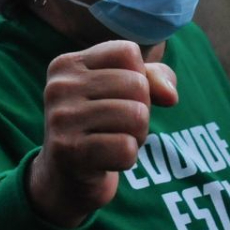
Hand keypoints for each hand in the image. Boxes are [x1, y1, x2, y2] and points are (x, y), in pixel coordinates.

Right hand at [27, 40, 178, 227]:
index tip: (118, 97)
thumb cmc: (99, 126)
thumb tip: (170, 96)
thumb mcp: (124, 93)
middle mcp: (59, 87)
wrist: (65, 178)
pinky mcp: (69, 151)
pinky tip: (107, 160)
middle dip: (140, 110)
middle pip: (136, 84)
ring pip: (136, 116)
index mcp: (67, 64)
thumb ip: (153, 78)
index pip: (127, 52)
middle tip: (117, 126)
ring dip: (136, 136)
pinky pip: (126, 148)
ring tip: (112, 141)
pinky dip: (127, 158)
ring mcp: (61, 119)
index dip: (138, 77)